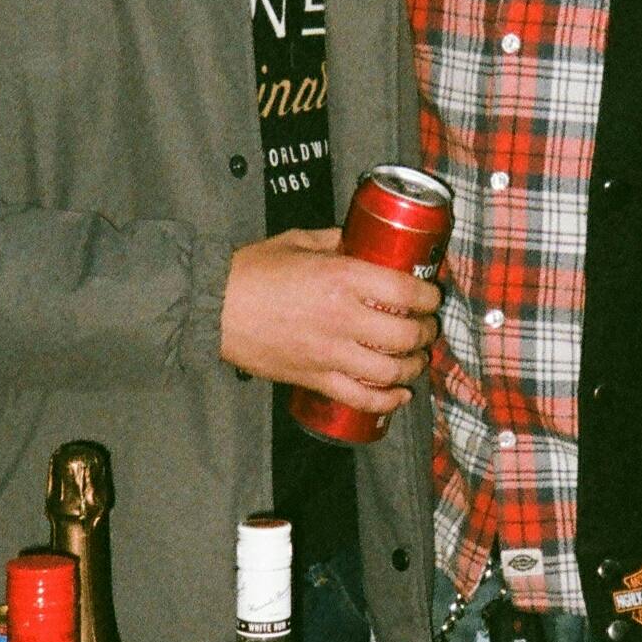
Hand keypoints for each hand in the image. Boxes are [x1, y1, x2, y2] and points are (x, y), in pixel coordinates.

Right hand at [219, 226, 440, 413]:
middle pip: (406, 335)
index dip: (428, 296)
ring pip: (390, 371)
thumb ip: (336, 241)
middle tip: (426, 327)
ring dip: (413, 367)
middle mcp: (342, 318)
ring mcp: (329, 353)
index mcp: (342, 278)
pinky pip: (361, 398)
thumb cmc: (251, 271)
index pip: (406, 292)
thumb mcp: (299, 241)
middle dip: (425, 333)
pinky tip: (399, 394)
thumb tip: (360, 242)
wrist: (211, 307)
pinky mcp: (314, 378)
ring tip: (416, 359)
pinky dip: (387, 401)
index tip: (430, 295)